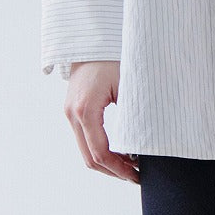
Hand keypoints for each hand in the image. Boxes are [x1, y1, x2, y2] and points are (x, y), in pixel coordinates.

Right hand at [63, 61, 139, 182]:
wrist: (93, 39)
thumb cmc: (113, 58)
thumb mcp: (128, 85)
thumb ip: (133, 114)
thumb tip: (145, 143)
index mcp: (86, 109)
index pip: (100, 152)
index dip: (119, 168)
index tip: (137, 175)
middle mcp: (73, 114)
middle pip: (90, 158)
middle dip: (113, 170)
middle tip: (136, 176)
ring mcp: (70, 113)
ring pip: (86, 151)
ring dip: (107, 162)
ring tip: (131, 166)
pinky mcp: (73, 110)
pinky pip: (85, 138)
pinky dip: (100, 149)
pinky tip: (120, 151)